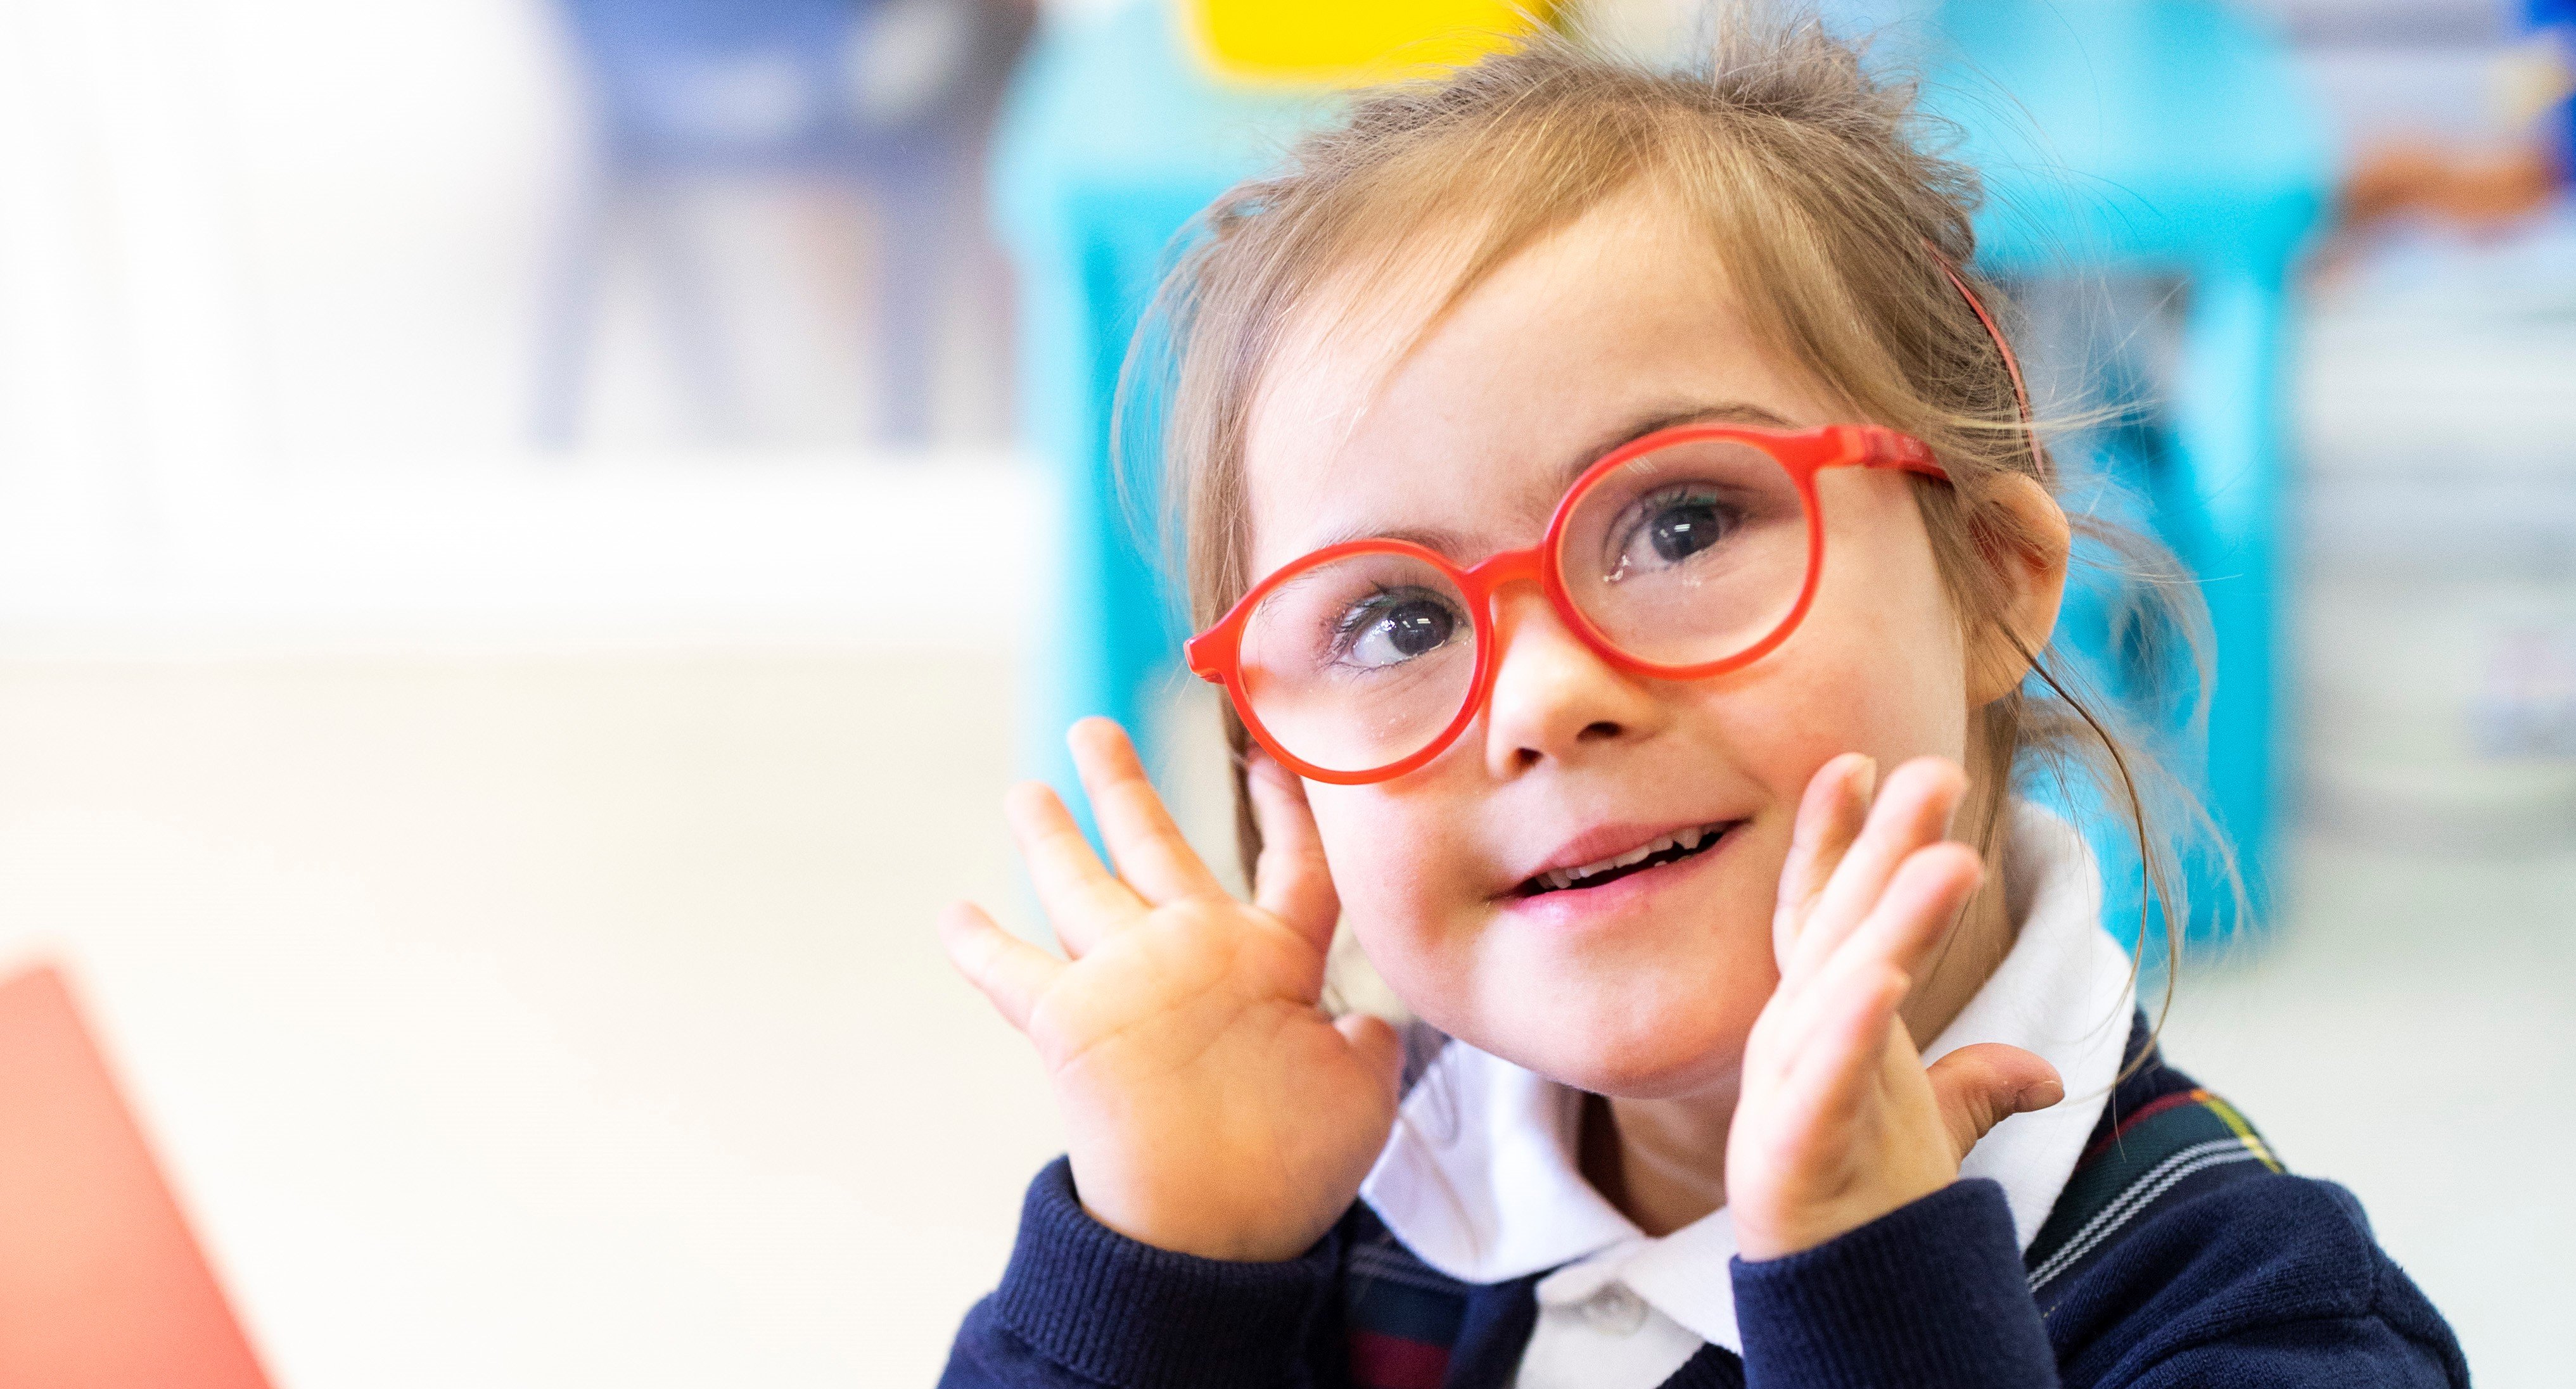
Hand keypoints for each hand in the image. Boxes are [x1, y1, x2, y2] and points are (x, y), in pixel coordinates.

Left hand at [938, 718, 1402, 1261]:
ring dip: (1047, 832)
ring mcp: (1124, 974)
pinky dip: (977, 943)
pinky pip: (1008, 970)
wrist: (1203, 1232)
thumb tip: (1367, 1023)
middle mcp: (1193, 944)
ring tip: (1022, 791)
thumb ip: (1368, 1047)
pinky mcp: (1062, 1019)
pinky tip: (952, 914)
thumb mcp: (1362, 1100)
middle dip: (1123, 783)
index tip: (1270, 758)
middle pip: (1156, 843)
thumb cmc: (1287, 1170)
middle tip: (1091, 733)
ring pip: (1077, 881)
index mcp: (1275, 958)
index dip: (1287, 806)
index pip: (1296, 863)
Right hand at [1726, 754, 2063, 1259]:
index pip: (1821, 911)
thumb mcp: (1933, 1125)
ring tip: (1946, 858)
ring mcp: (1786, 1089)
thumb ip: (1976, 1081)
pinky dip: (1849, 1029)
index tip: (1858, 760)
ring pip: (1836, 988)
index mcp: (1822, 1020)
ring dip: (1888, 920)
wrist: (1848, 1299)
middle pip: (1836, 927)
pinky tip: (1882, 979)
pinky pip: (1823, 1081)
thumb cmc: (1869, 1200)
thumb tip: (2042, 1070)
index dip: (1838, 837)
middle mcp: (1793, 1039)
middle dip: (1878, 846)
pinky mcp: (1788, 1149)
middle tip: (1925, 768)